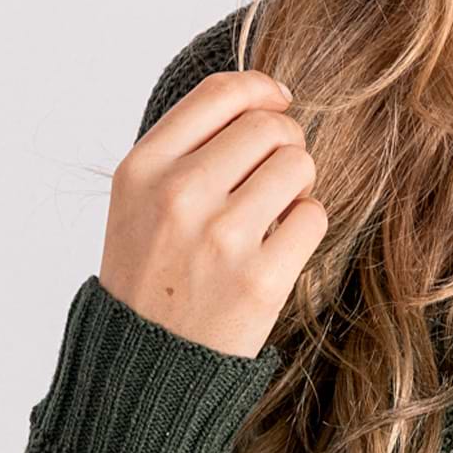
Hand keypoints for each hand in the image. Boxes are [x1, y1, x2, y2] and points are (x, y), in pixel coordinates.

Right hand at [99, 68, 328, 358]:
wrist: (146, 364)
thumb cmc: (150, 274)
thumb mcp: (139, 200)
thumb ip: (187, 147)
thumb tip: (262, 98)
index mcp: (144, 168)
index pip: (222, 93)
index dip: (263, 89)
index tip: (278, 100)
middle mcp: (180, 195)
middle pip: (268, 126)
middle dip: (285, 140)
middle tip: (278, 169)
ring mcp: (222, 238)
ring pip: (297, 165)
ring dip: (299, 181)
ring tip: (278, 207)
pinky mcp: (261, 280)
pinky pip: (313, 216)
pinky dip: (306, 223)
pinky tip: (282, 241)